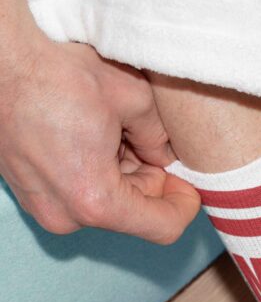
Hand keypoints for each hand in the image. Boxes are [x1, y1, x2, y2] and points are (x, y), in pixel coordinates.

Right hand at [0, 34, 200, 243]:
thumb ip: (159, 136)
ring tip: (109, 129)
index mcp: (96, 200)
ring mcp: (44, 209)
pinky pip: (78, 195)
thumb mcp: (131, 97)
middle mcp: (67, 216)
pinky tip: (89, 136)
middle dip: (148, 181)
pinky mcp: (29, 196)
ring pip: (106, 204)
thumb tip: (166, 155)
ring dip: (120, 174)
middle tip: (145, 138)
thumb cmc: (55, 74)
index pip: (162, 227)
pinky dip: (93, 172)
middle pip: (133, 214)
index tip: (189, 184)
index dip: (184, 206)